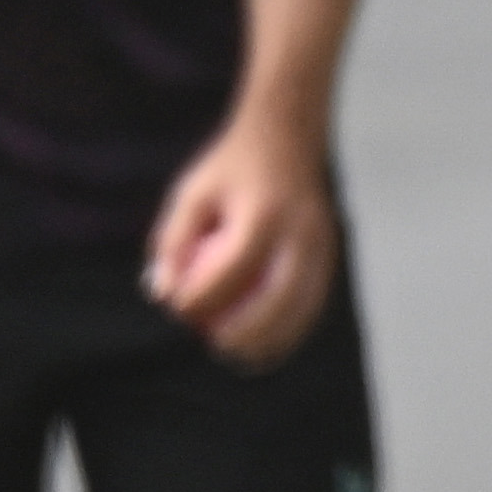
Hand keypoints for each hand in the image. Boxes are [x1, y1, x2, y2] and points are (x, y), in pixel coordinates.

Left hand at [144, 119, 340, 368]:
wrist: (287, 136)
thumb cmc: (230, 170)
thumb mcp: (191, 193)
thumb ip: (172, 242)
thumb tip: (161, 294)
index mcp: (265, 211)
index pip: (236, 265)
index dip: (205, 295)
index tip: (179, 310)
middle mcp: (301, 229)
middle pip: (280, 296)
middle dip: (248, 331)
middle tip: (216, 345)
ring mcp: (322, 242)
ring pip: (304, 305)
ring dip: (274, 337)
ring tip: (240, 355)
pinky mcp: (331, 251)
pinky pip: (314, 300)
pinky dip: (292, 326)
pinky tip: (265, 344)